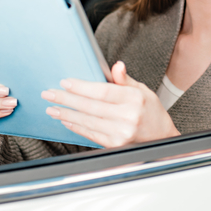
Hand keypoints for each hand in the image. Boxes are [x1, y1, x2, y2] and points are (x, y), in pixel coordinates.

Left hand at [42, 61, 179, 147]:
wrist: (162, 138)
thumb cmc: (151, 111)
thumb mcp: (142, 90)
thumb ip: (125, 80)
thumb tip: (116, 66)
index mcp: (135, 99)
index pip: (102, 91)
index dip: (82, 87)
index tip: (65, 82)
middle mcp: (128, 117)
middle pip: (91, 107)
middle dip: (66, 100)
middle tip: (49, 94)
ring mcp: (121, 133)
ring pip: (87, 122)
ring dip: (67, 114)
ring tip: (52, 108)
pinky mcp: (115, 145)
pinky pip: (91, 134)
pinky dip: (76, 127)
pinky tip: (66, 120)